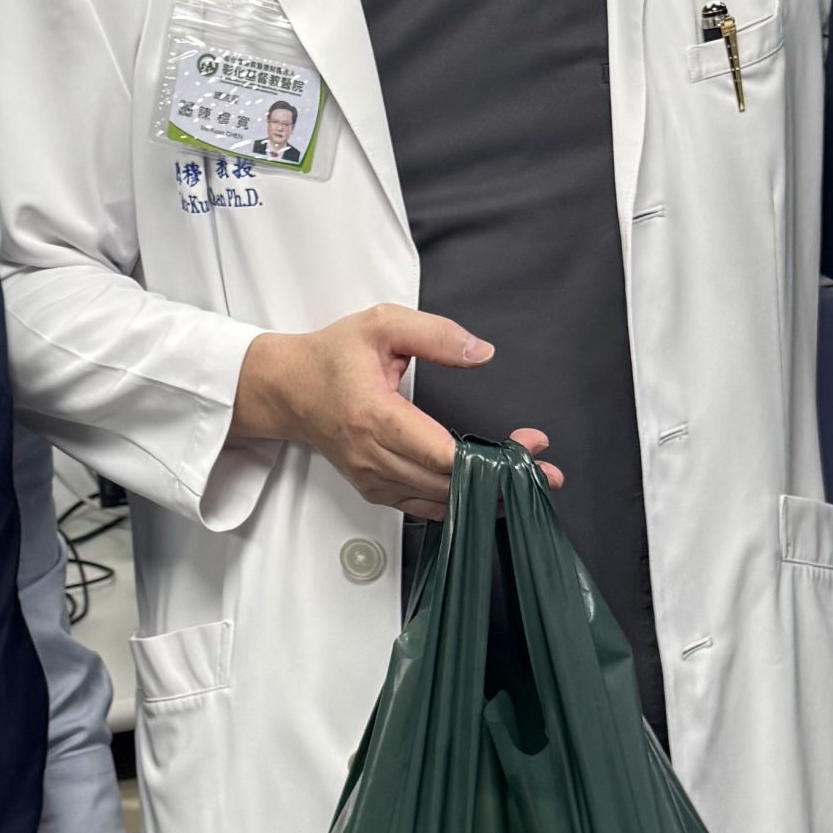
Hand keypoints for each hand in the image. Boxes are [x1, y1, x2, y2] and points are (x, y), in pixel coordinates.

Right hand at [233, 306, 562, 518]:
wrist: (288, 389)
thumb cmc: (332, 355)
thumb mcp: (382, 324)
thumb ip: (435, 334)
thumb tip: (481, 353)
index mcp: (374, 416)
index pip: (439, 453)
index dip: (488, 459)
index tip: (527, 450)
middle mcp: (372, 456)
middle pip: (446, 484)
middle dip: (499, 479)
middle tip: (543, 469)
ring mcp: (372, 479)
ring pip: (438, 502)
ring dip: (485, 496)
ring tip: (526, 481)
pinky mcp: (374, 490)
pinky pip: (423, 507)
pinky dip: (458, 503)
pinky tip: (488, 493)